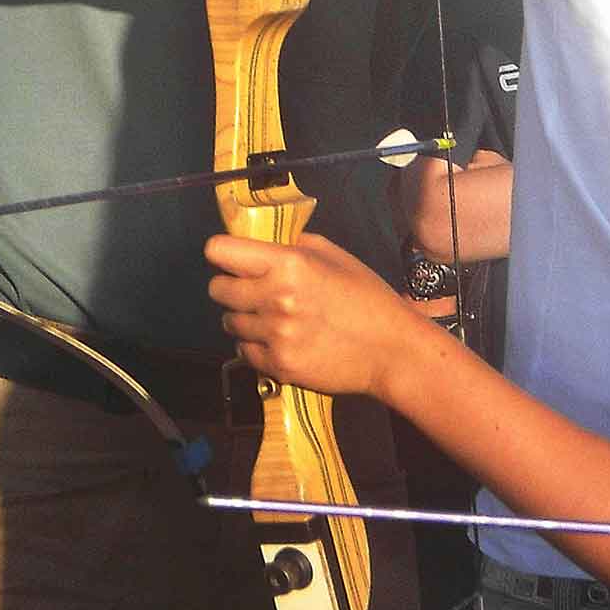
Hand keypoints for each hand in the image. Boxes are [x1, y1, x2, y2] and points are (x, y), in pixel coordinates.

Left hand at [205, 233, 423, 401]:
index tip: (230, 258)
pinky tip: (278, 339)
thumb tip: (261, 244)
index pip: (220, 251)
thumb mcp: (333, 255)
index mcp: (288, 264)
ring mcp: (275, 335)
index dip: (222, 253)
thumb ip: (292, 245)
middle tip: (253, 289)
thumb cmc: (367, 297)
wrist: (391, 350)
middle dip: (231, 286)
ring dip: (244, 317)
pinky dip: (255, 344)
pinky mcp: (278, 366)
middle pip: (217, 288)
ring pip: (229, 322)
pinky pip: (244, 350)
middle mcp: (275, 298)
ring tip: (271, 317)